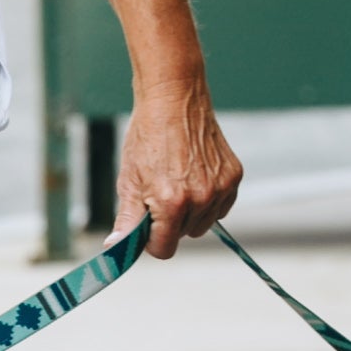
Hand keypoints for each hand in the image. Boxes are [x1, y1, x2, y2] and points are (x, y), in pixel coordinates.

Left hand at [114, 82, 241, 257]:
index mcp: (171, 203)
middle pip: (184, 236)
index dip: (152, 240)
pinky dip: (209, 199)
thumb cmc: (147, 138)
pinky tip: (195, 176)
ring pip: (204, 223)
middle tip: (160, 191)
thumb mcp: (129, 180)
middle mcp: (200, 198)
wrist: (172, 100)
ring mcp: (220, 188)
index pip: (164, 249)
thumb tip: (117, 248)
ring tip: (178, 181)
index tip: (147, 223)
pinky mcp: (233, 176)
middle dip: (170, 222)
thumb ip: (128, 220)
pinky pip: (221, 207)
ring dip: (191, 212)